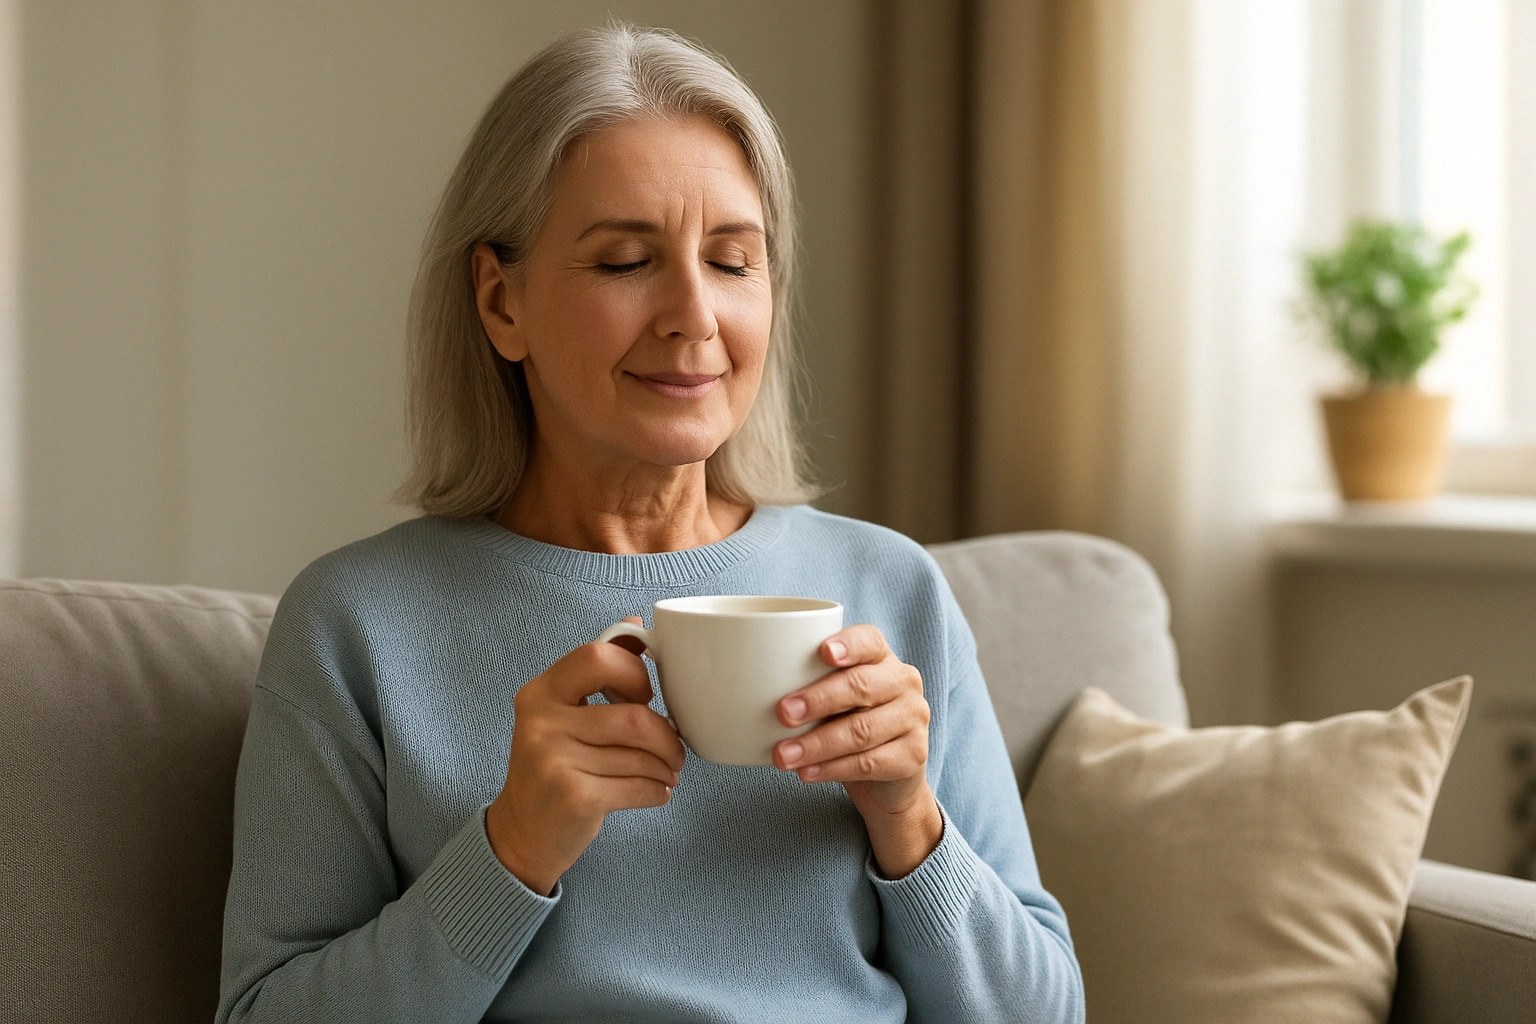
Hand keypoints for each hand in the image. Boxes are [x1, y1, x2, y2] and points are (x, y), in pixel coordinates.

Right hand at [486, 618, 685, 894]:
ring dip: (665, 767)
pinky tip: (656, 792)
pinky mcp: (574, 797)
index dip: (635, 672)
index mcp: (540, 692)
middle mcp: (541, 722)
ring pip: (641, 755)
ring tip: (666, 772)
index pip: (597, 656)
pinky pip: (639, 786)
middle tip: (673, 747)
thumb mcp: (562, 714)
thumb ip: (596, 672)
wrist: (521, 833)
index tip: (645, 696)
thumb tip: (637, 626)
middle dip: (667, 735)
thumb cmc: (553, 767)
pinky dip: (657, 791)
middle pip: (633, 716)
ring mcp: (554, 760)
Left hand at [772, 624, 941, 878]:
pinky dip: (833, 769)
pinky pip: (869, 763)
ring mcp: (913, 719)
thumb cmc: (847, 723)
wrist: (888, 779)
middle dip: (818, 700)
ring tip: (783, 756)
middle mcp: (904, 682)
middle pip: (861, 686)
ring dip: (817, 744)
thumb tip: (742, 686)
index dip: (848, 645)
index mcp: (881, 657)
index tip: (823, 653)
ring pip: (862, 730)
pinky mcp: (914, 756)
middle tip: (782, 713)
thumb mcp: (831, 699)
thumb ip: (806, 685)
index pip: (869, 641)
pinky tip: (807, 773)